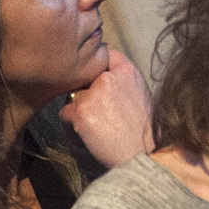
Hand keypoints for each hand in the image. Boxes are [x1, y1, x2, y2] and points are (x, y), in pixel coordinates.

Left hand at [59, 48, 153, 167]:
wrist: (143, 154)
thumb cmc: (144, 130)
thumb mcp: (141, 95)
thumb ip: (122, 82)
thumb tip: (101, 78)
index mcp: (128, 72)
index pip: (106, 54)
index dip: (97, 64)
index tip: (95, 76)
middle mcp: (109, 77)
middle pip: (85, 79)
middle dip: (86, 93)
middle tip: (98, 114)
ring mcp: (94, 93)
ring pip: (73, 98)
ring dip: (78, 112)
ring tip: (94, 130)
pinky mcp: (80, 112)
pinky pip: (65, 115)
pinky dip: (71, 128)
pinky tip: (87, 138)